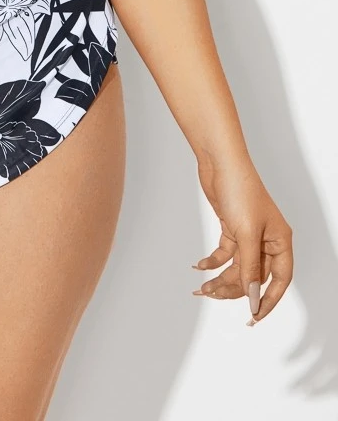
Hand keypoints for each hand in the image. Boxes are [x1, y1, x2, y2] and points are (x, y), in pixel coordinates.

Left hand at [192, 155, 292, 323]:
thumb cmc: (240, 190)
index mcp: (280, 241)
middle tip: (212, 295)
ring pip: (238, 266)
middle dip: (234, 289)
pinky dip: (213, 261)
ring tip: (202, 287)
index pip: (279, 280)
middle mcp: (267, 240)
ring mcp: (249, 234)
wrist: (220, 162)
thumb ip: (249, 268)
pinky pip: (225, 253)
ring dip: (221, 277)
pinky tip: (200, 266)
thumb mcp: (246, 233)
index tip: (253, 317)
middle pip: (254, 276)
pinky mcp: (232, 227)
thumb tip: (252, 298)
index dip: (268, 301)